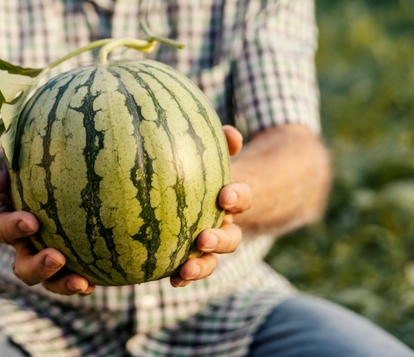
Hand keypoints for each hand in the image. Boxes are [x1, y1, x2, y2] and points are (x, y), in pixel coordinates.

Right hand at [0, 157, 96, 295]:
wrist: (50, 178)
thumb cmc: (28, 165)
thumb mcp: (11, 159)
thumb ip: (1, 166)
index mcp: (9, 220)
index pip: (4, 228)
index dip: (14, 227)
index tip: (32, 221)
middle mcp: (25, 245)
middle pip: (23, 266)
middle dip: (38, 267)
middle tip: (57, 258)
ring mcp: (46, 256)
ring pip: (48, 280)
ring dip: (61, 284)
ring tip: (81, 283)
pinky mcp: (69, 261)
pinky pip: (73, 277)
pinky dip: (82, 283)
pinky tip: (95, 283)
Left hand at [171, 125, 250, 287]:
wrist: (200, 195)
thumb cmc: (201, 168)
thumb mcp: (211, 154)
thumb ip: (221, 143)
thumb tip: (231, 133)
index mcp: (230, 200)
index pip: (241, 198)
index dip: (237, 198)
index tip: (225, 196)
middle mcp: (223, 225)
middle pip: (231, 238)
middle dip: (220, 240)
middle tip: (204, 238)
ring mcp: (207, 245)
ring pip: (211, 260)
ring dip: (202, 265)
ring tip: (187, 268)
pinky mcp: (189, 257)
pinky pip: (188, 271)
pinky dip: (182, 276)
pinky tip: (172, 279)